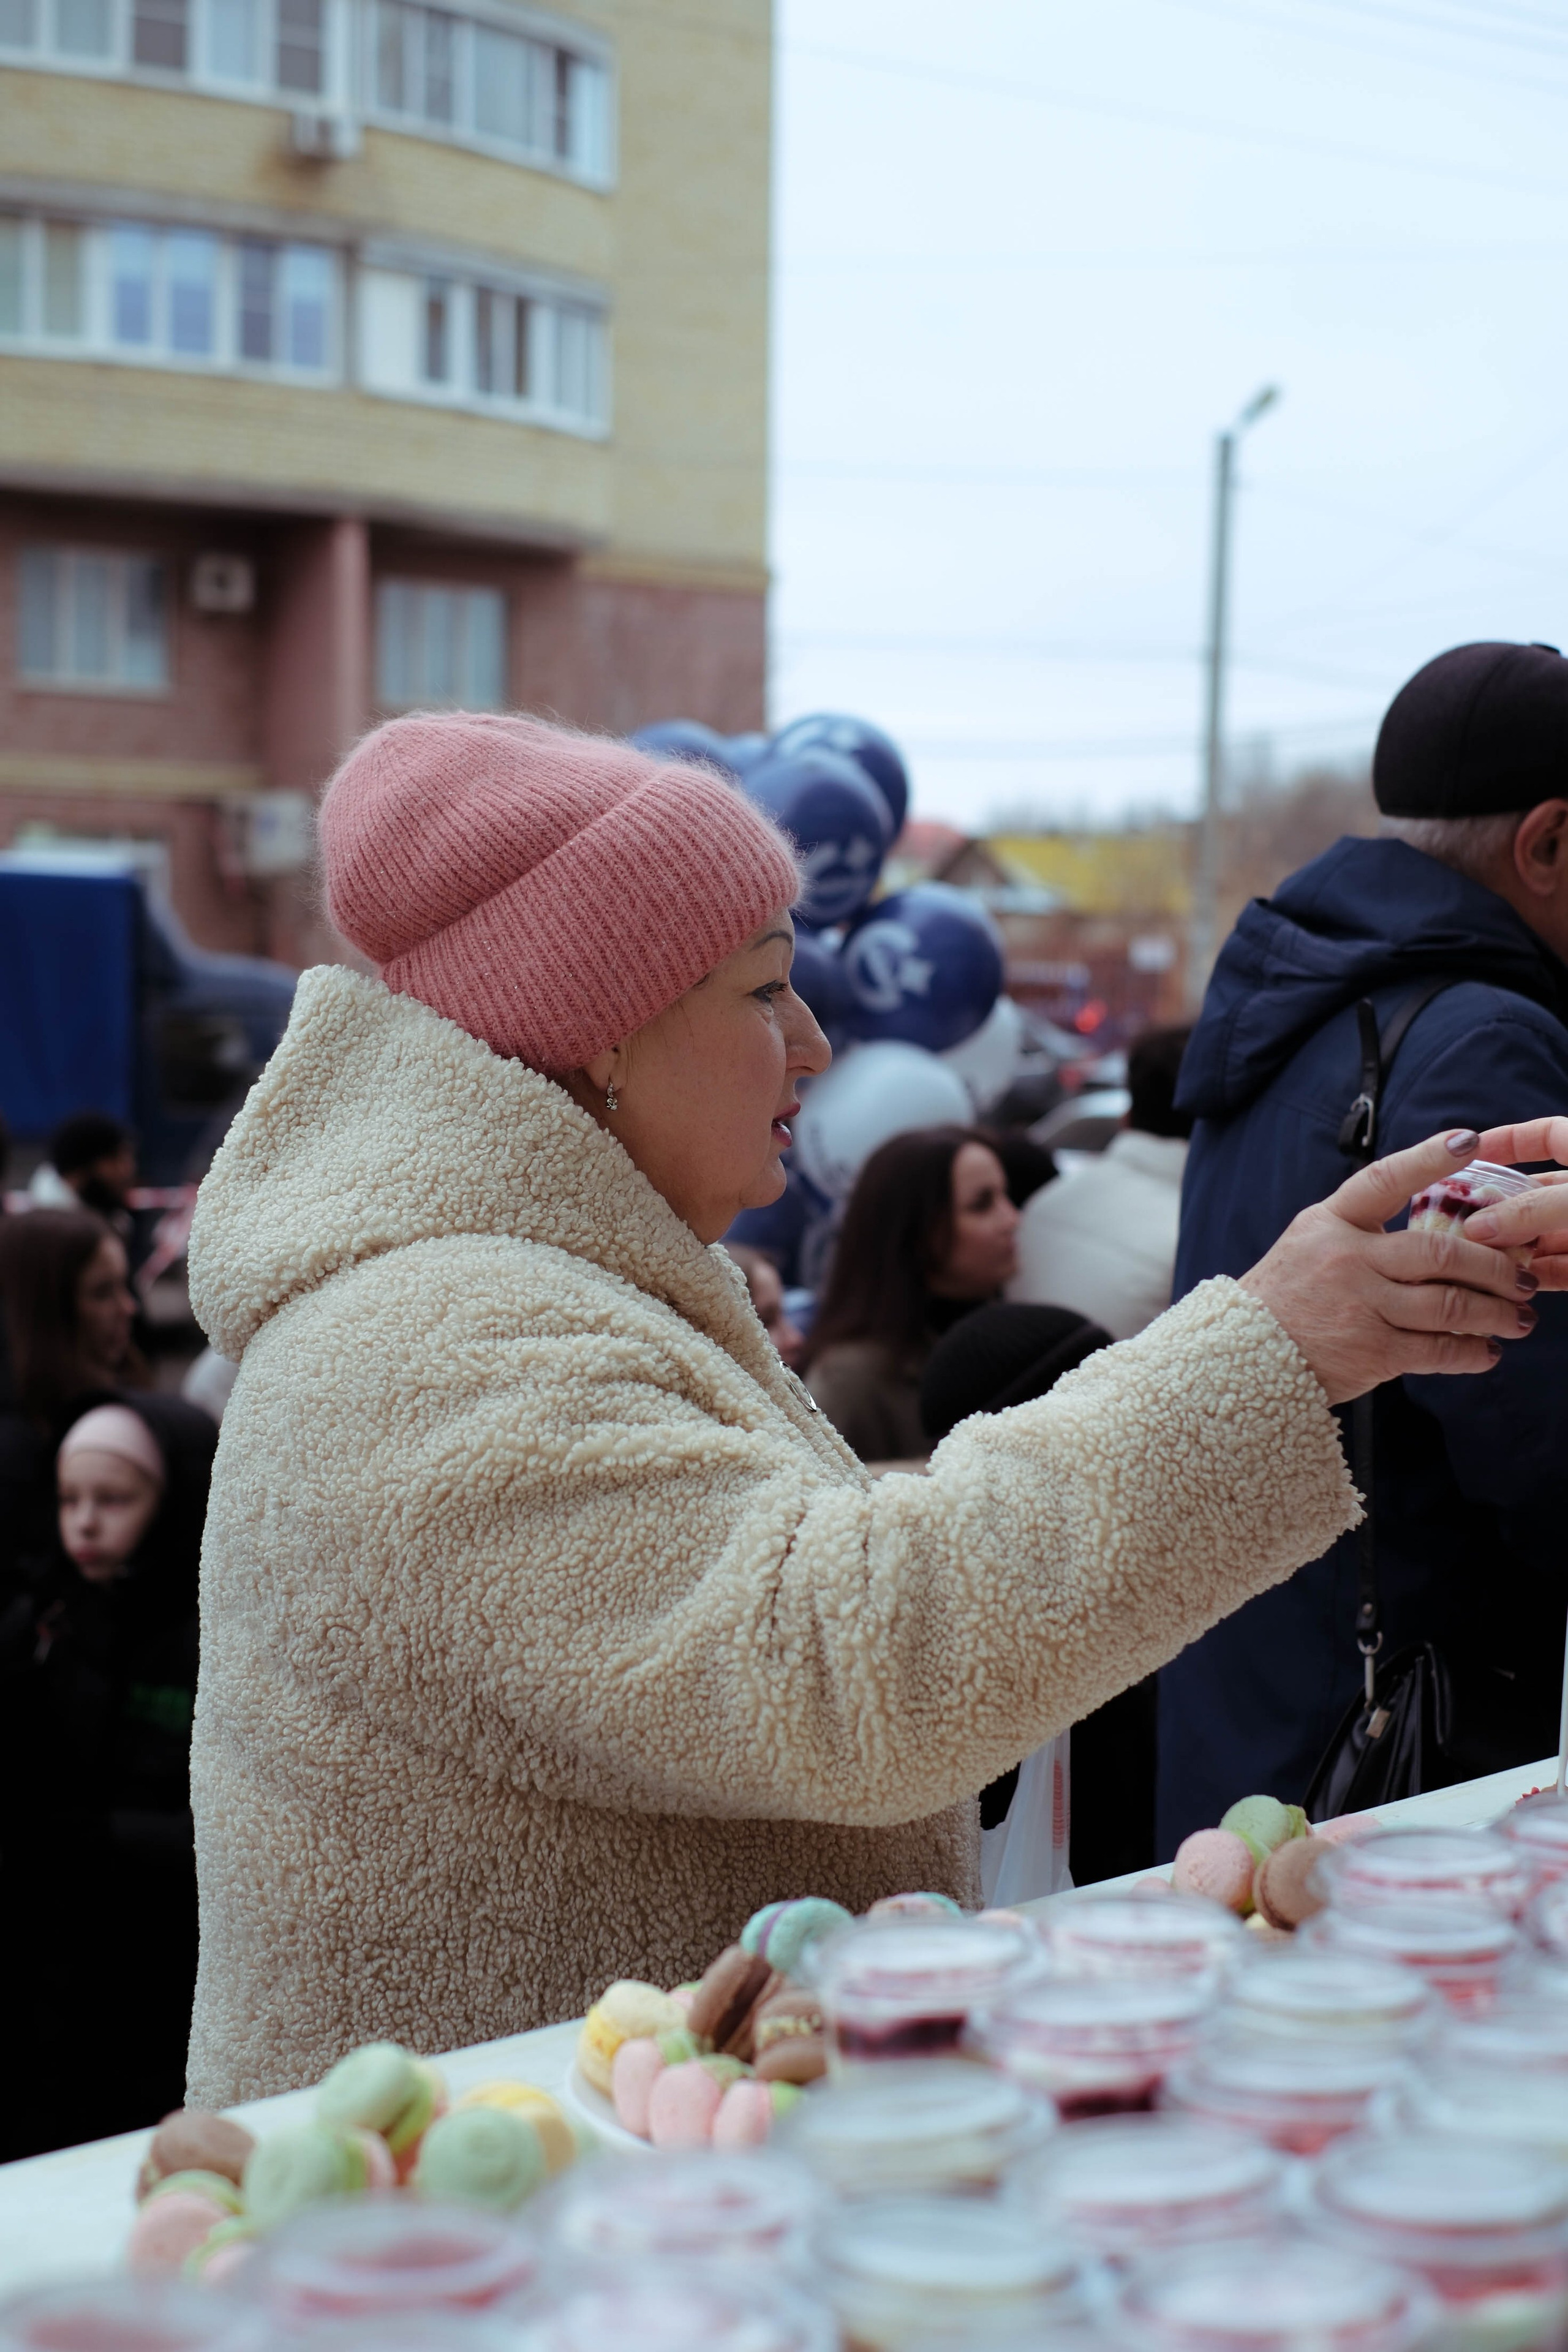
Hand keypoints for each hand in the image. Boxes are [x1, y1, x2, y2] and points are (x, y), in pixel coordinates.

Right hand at [1240, 1129, 1539, 1405]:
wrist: (1241, 1356)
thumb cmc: (1285, 1296)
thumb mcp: (1310, 1244)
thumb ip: (1361, 1230)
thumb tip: (1434, 1227)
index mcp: (1331, 1223)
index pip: (1384, 1180)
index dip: (1428, 1158)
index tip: (1469, 1139)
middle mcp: (1347, 1259)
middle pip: (1441, 1254)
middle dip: (1495, 1266)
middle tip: (1524, 1276)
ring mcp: (1360, 1306)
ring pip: (1451, 1305)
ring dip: (1496, 1312)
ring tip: (1520, 1317)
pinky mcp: (1371, 1352)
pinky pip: (1439, 1350)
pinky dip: (1472, 1352)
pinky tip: (1486, 1351)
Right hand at [1461, 1119, 1567, 1285]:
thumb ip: (1533, 1211)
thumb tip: (1477, 1228)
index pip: (1546, 1136)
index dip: (1508, 1140)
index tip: (1470, 1153)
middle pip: (1534, 1194)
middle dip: (1497, 1208)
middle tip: (1458, 1221)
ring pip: (1541, 1236)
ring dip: (1509, 1249)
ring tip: (1471, 1260)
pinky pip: (1558, 1270)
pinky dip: (1532, 1277)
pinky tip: (1503, 1288)